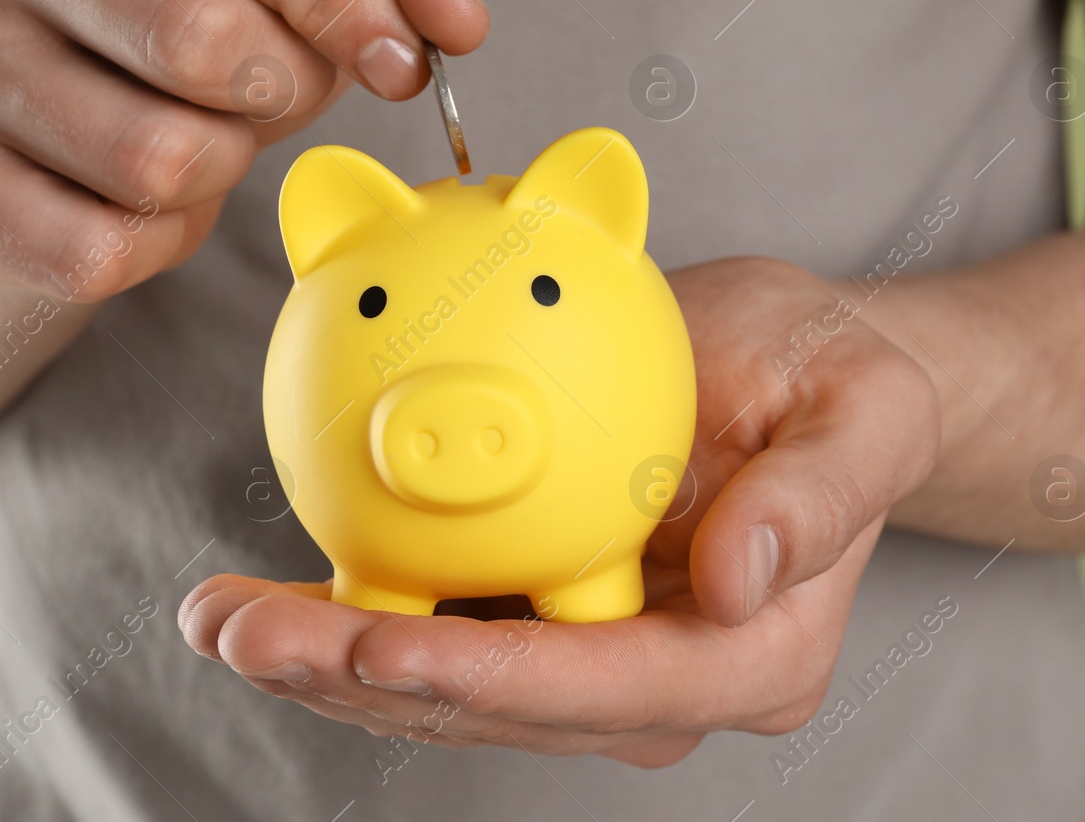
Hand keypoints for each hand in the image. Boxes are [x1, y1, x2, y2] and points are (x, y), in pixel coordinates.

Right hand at [0, 0, 486, 297]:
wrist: (59, 109)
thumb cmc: (206, 0)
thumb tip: (450, 18)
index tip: (391, 53)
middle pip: (196, 35)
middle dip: (281, 90)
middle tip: (272, 89)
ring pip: (154, 156)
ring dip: (220, 168)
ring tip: (200, 133)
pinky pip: (95, 248)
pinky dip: (154, 241)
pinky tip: (141, 197)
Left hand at [179, 257, 937, 765]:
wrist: (798, 378)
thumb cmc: (836, 382)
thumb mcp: (867, 409)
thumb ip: (819, 499)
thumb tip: (739, 583)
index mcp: (746, 655)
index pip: (605, 687)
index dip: (486, 681)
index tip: (377, 641)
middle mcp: (659, 681)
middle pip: (496, 706)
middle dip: (361, 682)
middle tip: (242, 629)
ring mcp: (592, 660)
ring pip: (443, 686)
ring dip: (325, 660)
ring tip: (217, 614)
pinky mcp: (539, 617)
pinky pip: (433, 624)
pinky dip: (344, 612)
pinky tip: (263, 587)